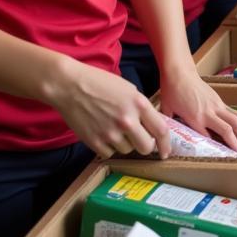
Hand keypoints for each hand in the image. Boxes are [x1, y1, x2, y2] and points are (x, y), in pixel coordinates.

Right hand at [47, 58, 170, 158]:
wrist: (69, 86)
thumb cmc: (99, 83)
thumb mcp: (128, 90)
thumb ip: (141, 108)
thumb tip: (151, 125)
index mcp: (139, 104)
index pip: (161, 130)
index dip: (166, 144)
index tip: (166, 152)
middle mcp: (127, 120)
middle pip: (146, 147)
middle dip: (145, 146)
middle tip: (140, 140)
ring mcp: (110, 133)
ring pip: (127, 150)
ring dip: (125, 144)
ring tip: (114, 128)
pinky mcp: (95, 142)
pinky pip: (110, 153)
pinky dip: (109, 147)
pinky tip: (102, 133)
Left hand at [160, 67, 236, 153]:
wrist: (180, 72)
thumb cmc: (172, 92)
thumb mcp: (167, 112)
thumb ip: (171, 127)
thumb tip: (166, 141)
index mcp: (194, 117)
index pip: (208, 138)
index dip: (218, 149)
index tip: (224, 158)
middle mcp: (209, 112)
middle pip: (229, 129)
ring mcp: (217, 105)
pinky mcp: (221, 101)